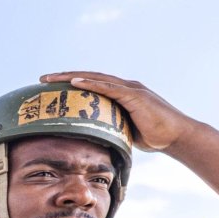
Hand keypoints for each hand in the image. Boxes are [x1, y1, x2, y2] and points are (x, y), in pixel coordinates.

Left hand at [40, 72, 196, 151]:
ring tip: (51, 78)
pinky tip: (75, 82)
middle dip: (64, 77)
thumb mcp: (124, 132)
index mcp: (120, 95)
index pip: (91, 85)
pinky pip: (109, 88)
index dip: (71, 84)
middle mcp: (124, 87)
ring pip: (95, 79)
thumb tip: (92, 141)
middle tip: (42, 79)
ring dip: (71, 77)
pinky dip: (91, 84)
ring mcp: (130, 89)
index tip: (51, 87)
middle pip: (89, 78)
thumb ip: (110, 129)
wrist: (176, 137)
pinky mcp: (135, 95)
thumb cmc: (153, 136)